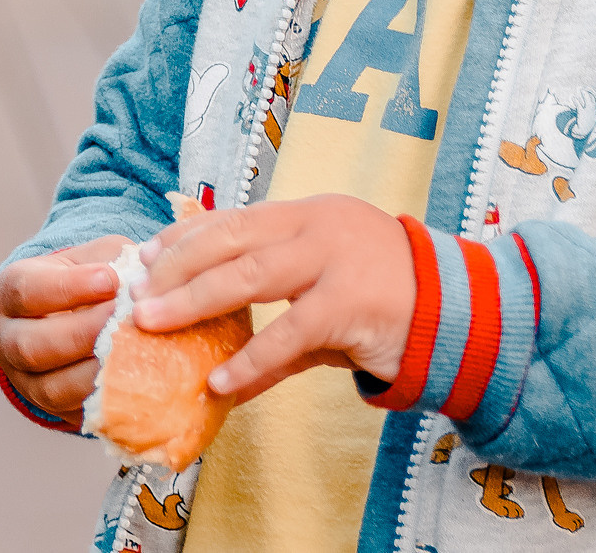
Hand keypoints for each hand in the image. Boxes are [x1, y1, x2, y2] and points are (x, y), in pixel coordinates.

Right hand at [0, 235, 128, 427]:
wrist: (69, 319)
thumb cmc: (83, 280)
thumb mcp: (90, 258)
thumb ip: (111, 260)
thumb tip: (145, 275)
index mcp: (11, 292)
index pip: (28, 292)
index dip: (70, 288)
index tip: (111, 280)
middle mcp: (8, 340)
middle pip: (32, 346)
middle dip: (83, 334)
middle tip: (124, 319)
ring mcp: (26, 381)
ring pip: (53, 388)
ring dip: (97, 372)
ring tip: (134, 350)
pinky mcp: (53, 410)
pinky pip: (77, 413)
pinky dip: (107, 399)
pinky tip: (136, 380)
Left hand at [132, 195, 414, 404]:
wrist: (460, 312)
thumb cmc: (385, 303)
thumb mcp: (323, 302)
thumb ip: (274, 326)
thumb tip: (216, 365)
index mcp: (306, 213)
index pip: (232, 219)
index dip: (183, 238)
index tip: (143, 259)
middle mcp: (317, 224)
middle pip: (230, 239)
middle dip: (176, 266)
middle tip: (135, 295)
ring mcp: (335, 258)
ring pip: (249, 274)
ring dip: (193, 301)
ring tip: (154, 324)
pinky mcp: (352, 301)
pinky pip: (290, 333)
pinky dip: (250, 360)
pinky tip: (219, 381)